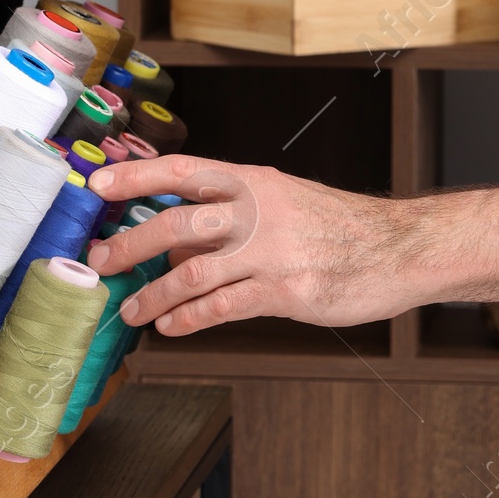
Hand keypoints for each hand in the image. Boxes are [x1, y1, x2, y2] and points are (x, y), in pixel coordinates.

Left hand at [84, 154, 498, 333]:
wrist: (403, 248)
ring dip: (153, 294)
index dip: (137, 175)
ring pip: (194, 272)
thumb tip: (176, 240)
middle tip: (98, 263)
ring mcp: (273, 252)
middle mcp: (259, 211)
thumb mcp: (284, 202)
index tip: (95, 182)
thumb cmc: (340, 228)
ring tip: (130, 310)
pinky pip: (225, 306)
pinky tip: (171, 327)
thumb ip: (232, 217)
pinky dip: (190, 318)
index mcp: (254, 182)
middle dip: (129, 245)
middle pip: (177, 222)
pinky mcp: (288, 292)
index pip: (184, 170)